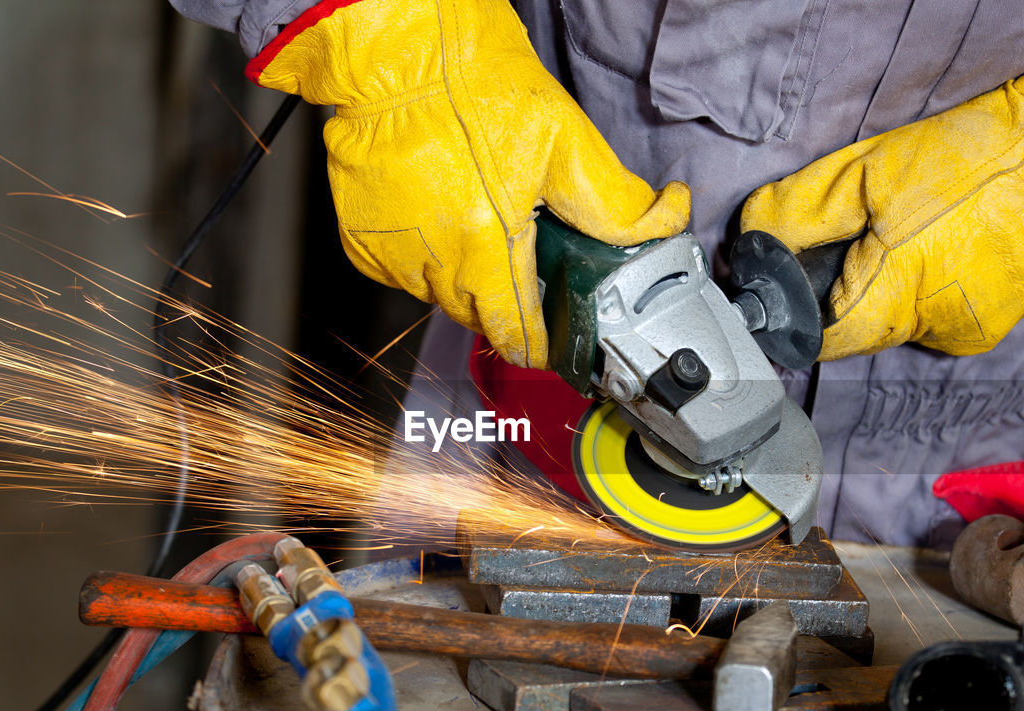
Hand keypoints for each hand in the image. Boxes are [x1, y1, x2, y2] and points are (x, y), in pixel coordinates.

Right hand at [250, 0, 688, 367]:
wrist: (399, 53)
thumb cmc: (476, 87)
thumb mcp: (567, 141)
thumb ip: (616, 202)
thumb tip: (663, 221)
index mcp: (487, 246)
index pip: (516, 335)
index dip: (540, 344)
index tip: (553, 339)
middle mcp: (435, 263)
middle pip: (481, 317)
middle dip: (506, 299)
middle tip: (521, 253)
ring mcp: (393, 258)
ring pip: (442, 296)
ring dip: (465, 275)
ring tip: (477, 218)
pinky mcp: (361, 245)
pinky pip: (404, 273)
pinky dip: (425, 256)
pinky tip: (438, 212)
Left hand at [742, 71, 1023, 360]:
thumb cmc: (961, 159)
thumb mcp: (866, 171)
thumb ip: (801, 212)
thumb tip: (751, 241)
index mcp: (897, 288)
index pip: (826, 340)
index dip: (803, 319)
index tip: (796, 292)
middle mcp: (932, 324)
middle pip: (861, 332)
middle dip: (850, 296)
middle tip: (867, 246)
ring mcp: (966, 332)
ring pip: (899, 326)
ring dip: (892, 295)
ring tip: (914, 243)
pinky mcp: (989, 328)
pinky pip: (936, 320)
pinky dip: (929, 295)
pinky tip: (947, 255)